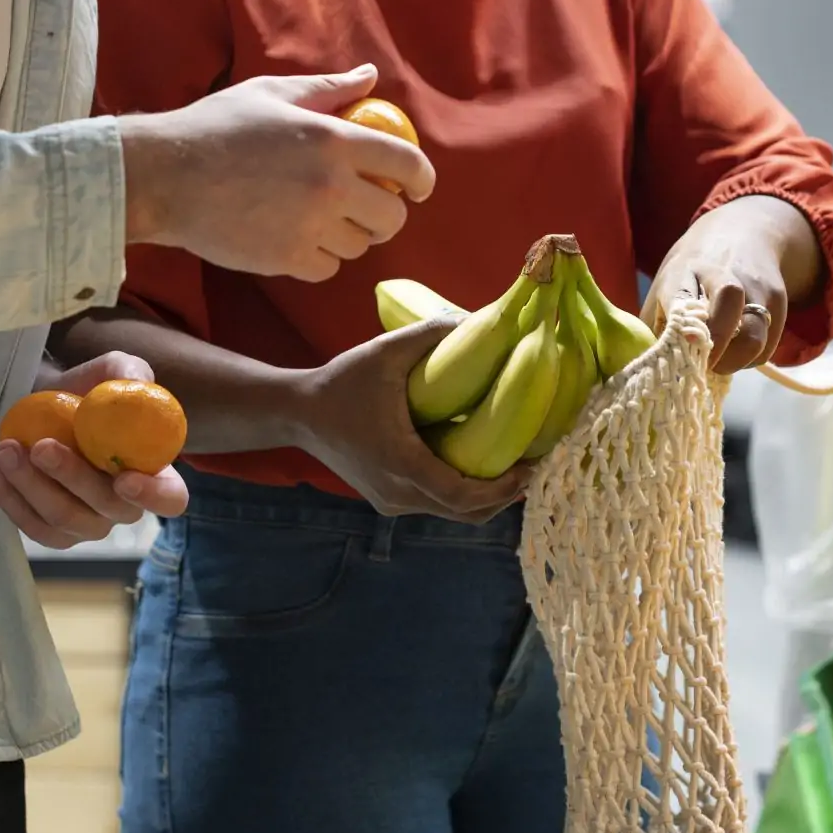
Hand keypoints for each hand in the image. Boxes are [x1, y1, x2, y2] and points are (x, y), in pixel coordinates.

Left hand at [0, 351, 189, 549]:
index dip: (153, 496)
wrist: (46, 405)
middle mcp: (125, 507)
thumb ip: (130, 373)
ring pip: (63, 521)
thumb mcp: (114, 369)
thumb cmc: (89, 390)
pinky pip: (31, 525)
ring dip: (30, 487)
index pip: (170, 498)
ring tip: (5, 449)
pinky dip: (7, 497)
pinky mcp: (51, 530)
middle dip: (71, 479)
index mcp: (155, 473)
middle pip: (107, 509)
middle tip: (40, 446)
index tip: (124, 479)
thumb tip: (134, 384)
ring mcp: (88, 524)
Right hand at [117, 66, 435, 281]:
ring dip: (350, 234)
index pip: (406, 163)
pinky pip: (328, 268)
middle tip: (368, 206)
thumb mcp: (273, 94)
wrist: (164, 176)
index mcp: (333, 139)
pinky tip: (297, 238)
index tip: (418, 187)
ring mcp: (310, 227)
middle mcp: (330, 185)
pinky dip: (320, 258)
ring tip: (323, 219)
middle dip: (388, 213)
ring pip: (360, 245)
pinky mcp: (287, 260)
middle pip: (392, 216)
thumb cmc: (216, 127)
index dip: (422, 179)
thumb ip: (328, 88)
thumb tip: (370, 76)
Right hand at [293, 321, 527, 523]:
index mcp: (401, 464)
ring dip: (485, 497)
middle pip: (465, 513)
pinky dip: (462, 494)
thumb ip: (430, 334)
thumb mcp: (384, 351)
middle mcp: (399, 493)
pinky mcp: (388, 500)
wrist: (299, 413)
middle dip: (505, 495)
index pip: (462, 494)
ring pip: (452, 513)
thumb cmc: (342, 382)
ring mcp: (392, 502)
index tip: (530, 467)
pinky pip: (435, 505)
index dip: (502, 488)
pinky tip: (478, 466)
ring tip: (514, 467)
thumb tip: (476, 319)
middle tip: (533, 466)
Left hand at [644, 195, 824, 373]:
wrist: (741, 233)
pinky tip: (737, 351)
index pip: (682, 296)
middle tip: (701, 366)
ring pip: (753, 335)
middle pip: (728, 305)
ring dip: (735, 361)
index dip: (683, 324)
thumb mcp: (666, 286)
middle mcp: (723, 273)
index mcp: (684, 269)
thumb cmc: (692, 273)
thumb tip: (647, 368)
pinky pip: (768, 344)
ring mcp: (754, 286)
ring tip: (719, 364)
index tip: (682, 346)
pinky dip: (751, 358)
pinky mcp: (778, 300)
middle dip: (715, 346)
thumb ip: (655, 325)